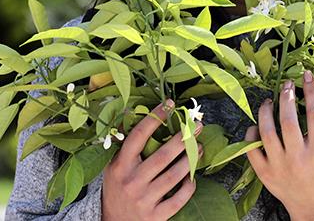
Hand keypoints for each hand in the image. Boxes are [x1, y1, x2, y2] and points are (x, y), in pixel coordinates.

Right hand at [101, 100, 202, 220]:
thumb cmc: (117, 189)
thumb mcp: (113, 166)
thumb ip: (123, 143)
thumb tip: (131, 110)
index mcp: (121, 166)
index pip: (138, 137)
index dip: (155, 118)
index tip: (170, 105)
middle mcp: (131, 182)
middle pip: (162, 156)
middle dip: (183, 139)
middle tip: (197, 126)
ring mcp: (144, 200)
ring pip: (173, 177)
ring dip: (190, 160)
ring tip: (199, 148)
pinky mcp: (155, 217)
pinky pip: (178, 200)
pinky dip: (189, 187)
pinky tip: (193, 178)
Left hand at [245, 70, 313, 220]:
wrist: (312, 202)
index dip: (311, 91)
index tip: (306, 75)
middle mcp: (298, 159)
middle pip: (288, 121)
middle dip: (286, 97)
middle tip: (286, 84)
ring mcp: (279, 166)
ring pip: (267, 133)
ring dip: (266, 111)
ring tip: (269, 101)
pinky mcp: (264, 173)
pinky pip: (252, 149)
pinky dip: (251, 133)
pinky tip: (257, 124)